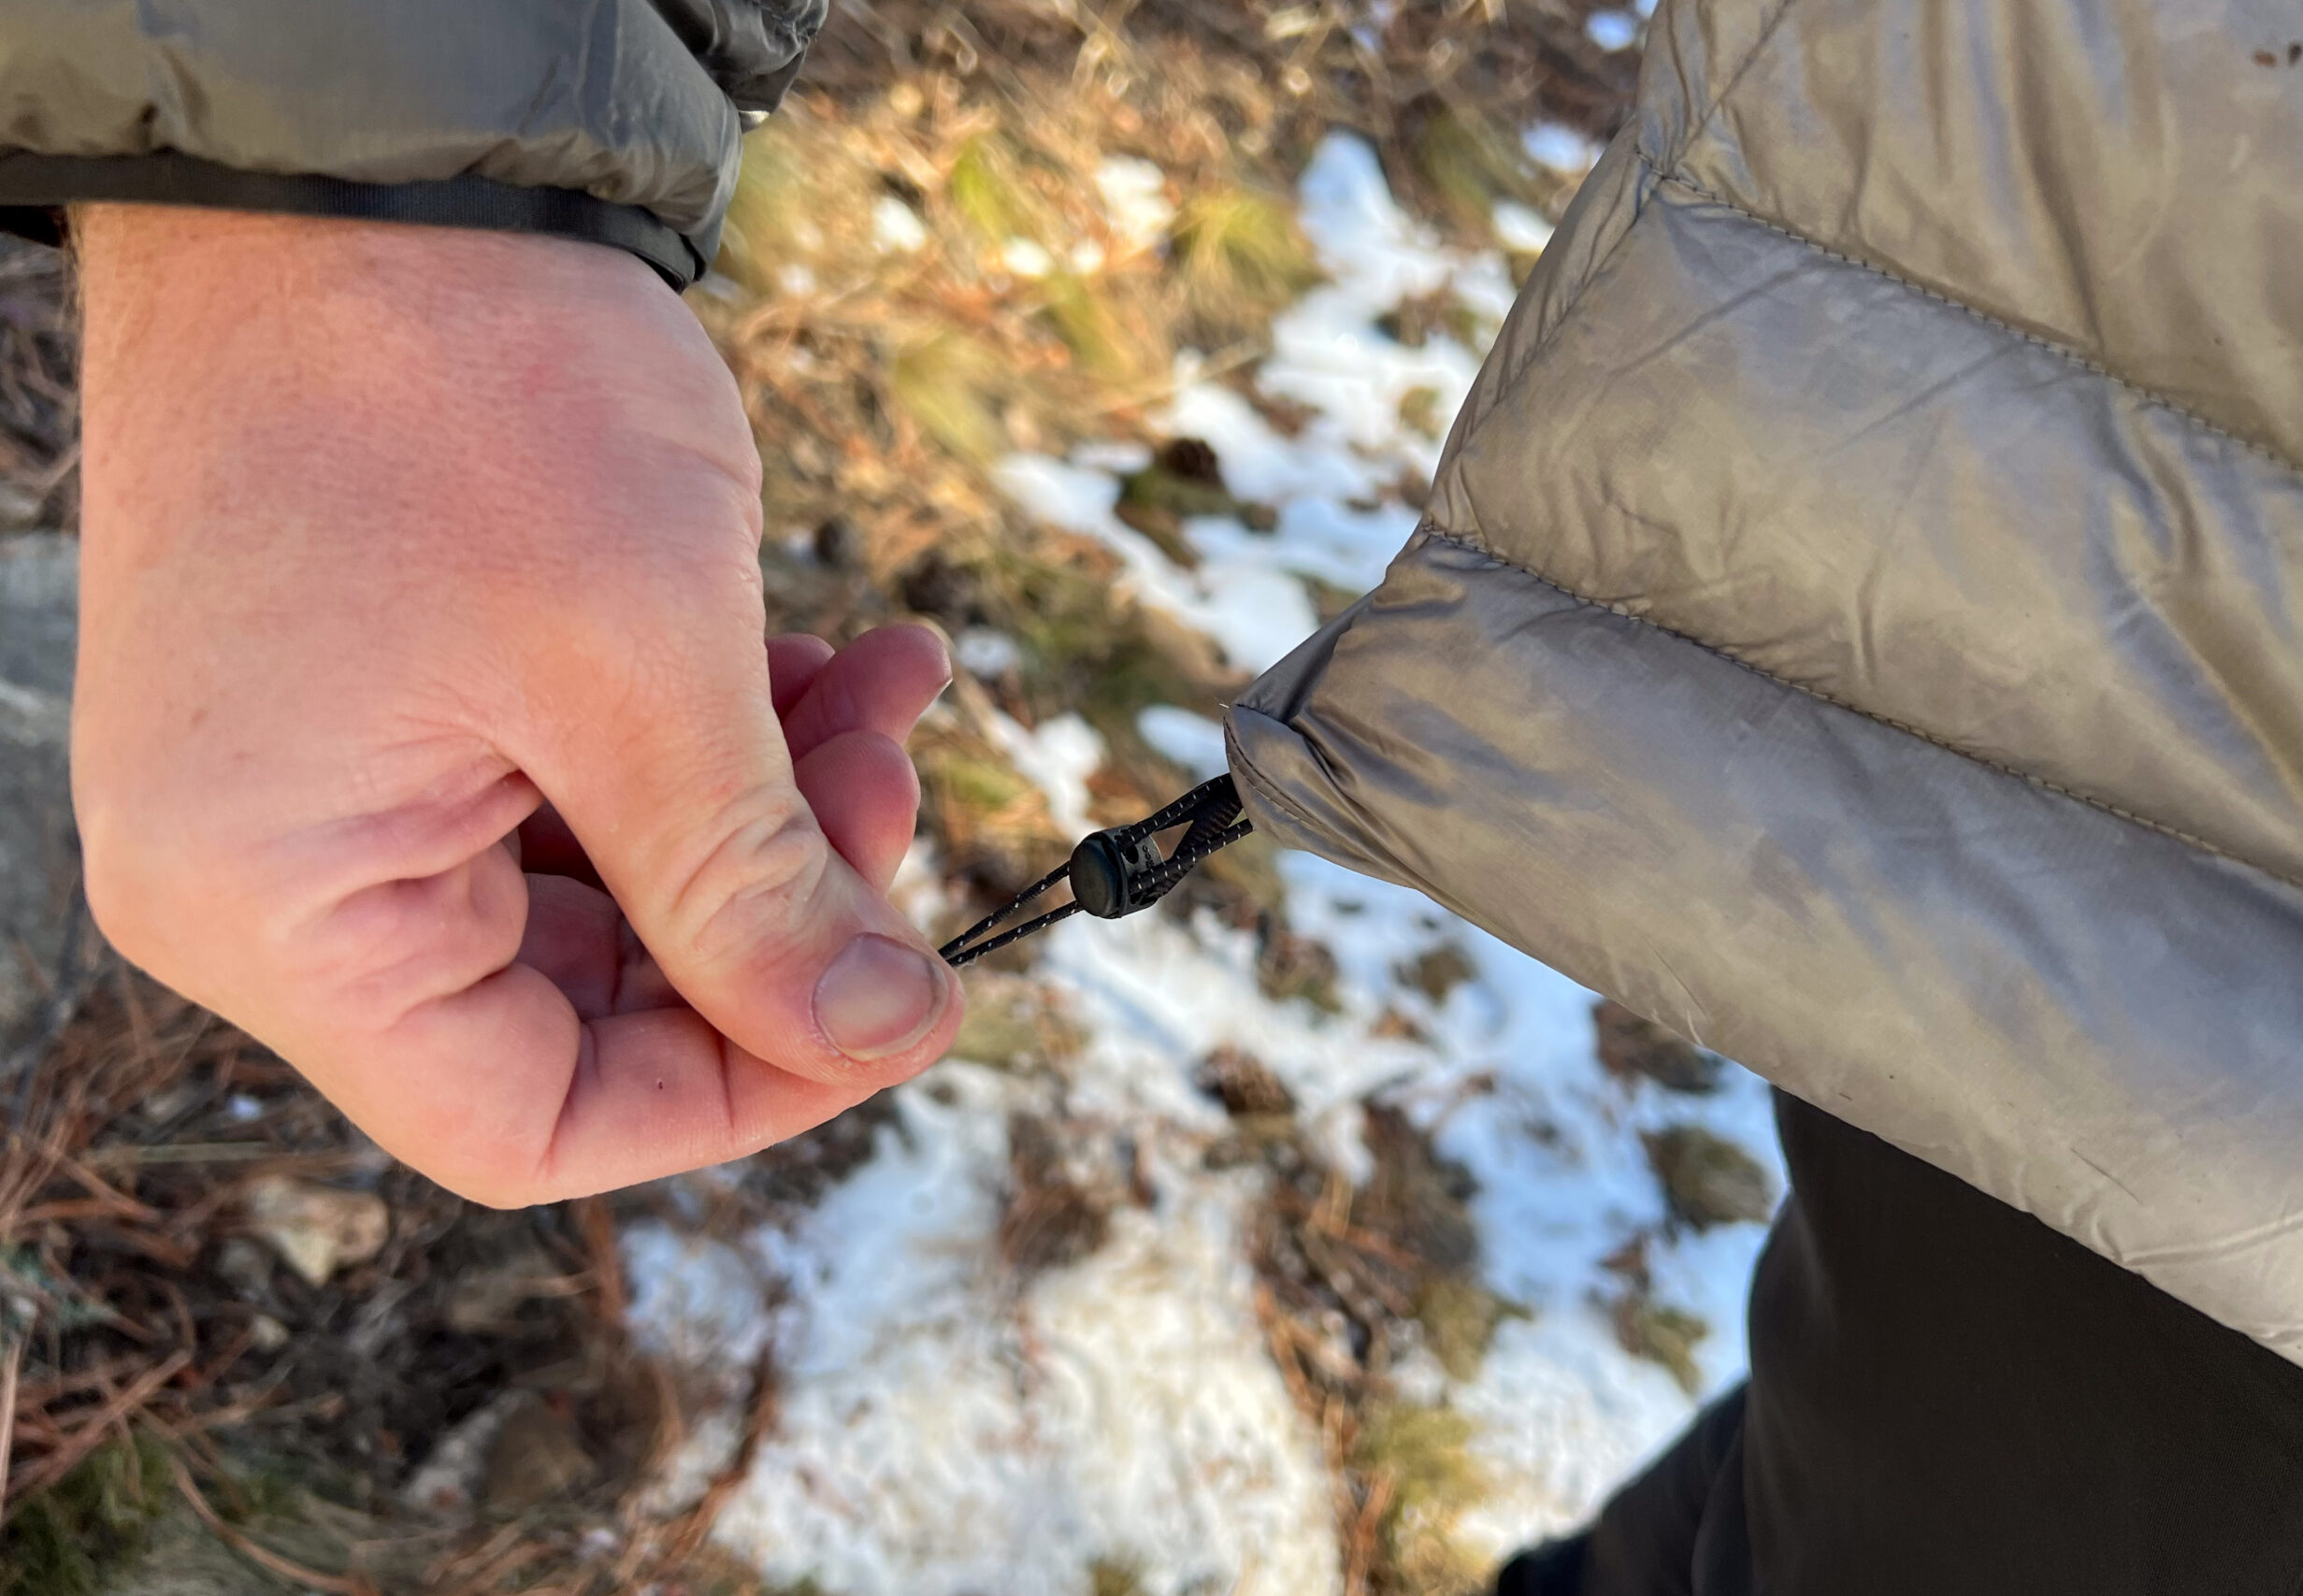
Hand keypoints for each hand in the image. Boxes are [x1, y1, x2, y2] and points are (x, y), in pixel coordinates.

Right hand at [72, 207, 962, 1204]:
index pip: (526, 1125)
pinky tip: (830, 658)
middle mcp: (273, 873)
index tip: (894, 1005)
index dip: (739, 1092)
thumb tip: (882, 1039)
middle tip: (904, 784)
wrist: (378, 158)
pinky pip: (581, 785)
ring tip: (886, 691)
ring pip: (610, 884)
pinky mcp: (395, 698)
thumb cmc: (461, 382)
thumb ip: (758, 892)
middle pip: (583, 1004)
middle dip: (781, 905)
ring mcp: (329, 781)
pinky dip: (717, 739)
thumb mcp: (645, 669)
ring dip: (773, 805)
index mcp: (276, 907)